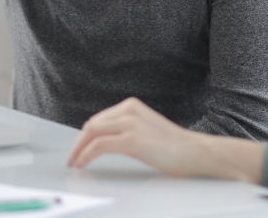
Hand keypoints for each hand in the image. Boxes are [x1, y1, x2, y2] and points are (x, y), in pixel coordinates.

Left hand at [67, 97, 264, 182]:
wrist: (195, 152)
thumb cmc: (174, 146)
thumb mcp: (146, 130)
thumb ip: (126, 131)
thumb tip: (104, 142)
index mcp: (132, 105)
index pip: (99, 119)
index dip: (85, 135)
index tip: (78, 147)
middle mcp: (129, 110)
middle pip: (92, 124)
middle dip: (78, 142)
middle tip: (72, 157)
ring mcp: (131, 123)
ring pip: (92, 132)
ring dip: (79, 148)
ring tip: (75, 162)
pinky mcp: (132, 139)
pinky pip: (100, 145)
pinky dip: (87, 154)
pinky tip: (84, 162)